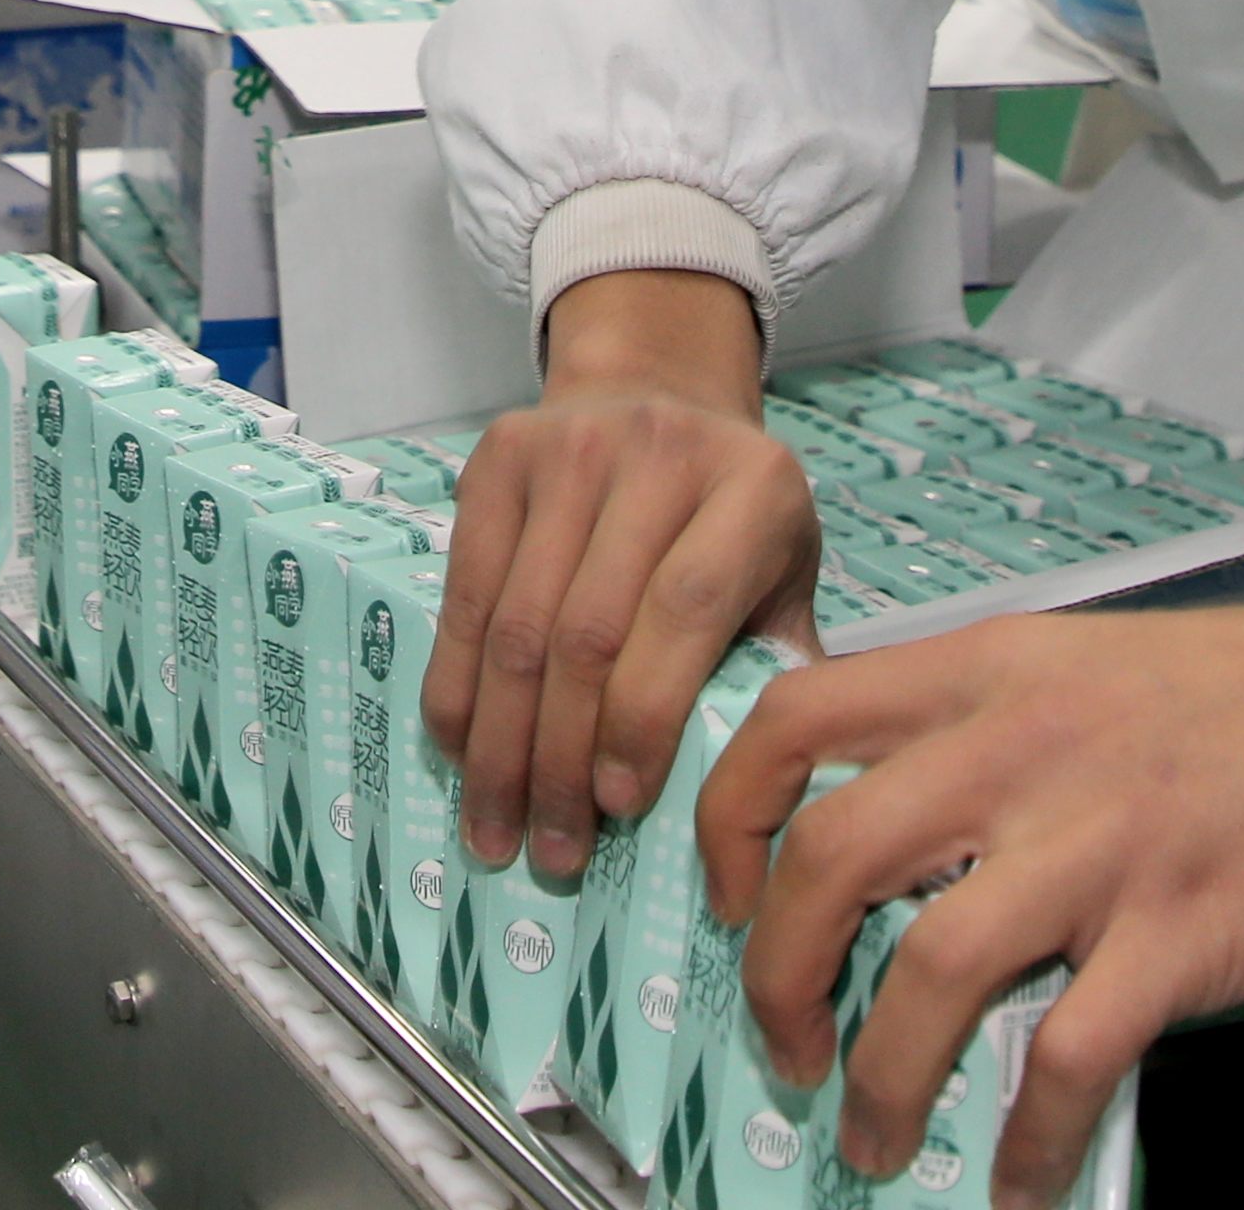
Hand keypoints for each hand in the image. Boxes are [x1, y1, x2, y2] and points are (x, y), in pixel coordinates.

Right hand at [423, 268, 818, 880]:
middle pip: (586, 631)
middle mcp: (658, 453)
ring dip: (500, 744)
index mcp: (753, 489)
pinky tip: (462, 751)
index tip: (619, 807)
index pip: (683, 612)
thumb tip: (763, 810)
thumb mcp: (786, 576)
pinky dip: (458, 685)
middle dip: (559, 760)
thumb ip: (776, 671)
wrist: (660, 391)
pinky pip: (466, 594)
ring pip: (516, 624)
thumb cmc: (733, 518)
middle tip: (550, 853)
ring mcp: (568, 446)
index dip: (643, 717)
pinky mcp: (498, 455)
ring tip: (497, 830)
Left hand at [697, 359, 1243, 1208]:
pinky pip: (1071, 1054)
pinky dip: (1023, 1136)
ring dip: (880, 1075)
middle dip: (779, 977)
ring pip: (934, 968)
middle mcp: (1025, 750)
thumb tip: (882, 825)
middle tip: (784, 1045)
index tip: (733, 900)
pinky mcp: (1188, 931)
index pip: (792, 722)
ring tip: (872, 1135)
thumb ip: (977, 727)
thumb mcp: (1077, 666)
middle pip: (832, 859)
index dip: (728, 820)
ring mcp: (1106, 843)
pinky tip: (1013, 1176)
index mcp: (986, 675)